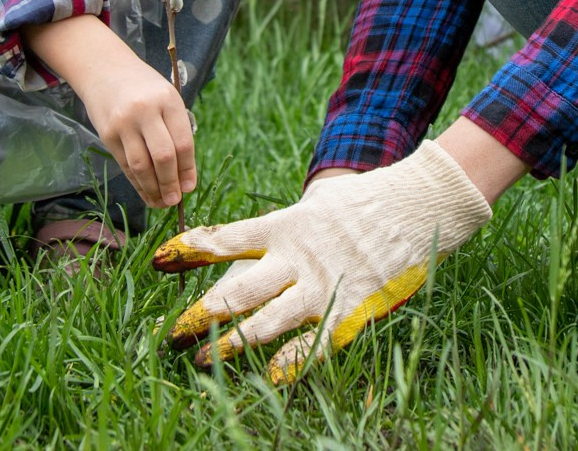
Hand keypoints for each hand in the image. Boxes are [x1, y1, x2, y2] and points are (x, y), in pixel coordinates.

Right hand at [26, 16, 194, 207]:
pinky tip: (146, 193)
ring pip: (141, 165)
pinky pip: (125, 164)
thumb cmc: (144, 87)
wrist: (105, 69)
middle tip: (175, 200)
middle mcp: (145, 111)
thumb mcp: (166, 97)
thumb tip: (184, 176)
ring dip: (153, 189)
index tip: (190, 187)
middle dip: (171, 183)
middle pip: (163, 156)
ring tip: (161, 202)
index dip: (187, 169)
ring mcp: (124, 123)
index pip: (183, 142)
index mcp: (168, 100)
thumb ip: (176, 130)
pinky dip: (137, 182)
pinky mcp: (107, 134)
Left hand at [152, 142, 491, 382]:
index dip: (189, 251)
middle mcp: (297, 257)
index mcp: (285, 226)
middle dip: (199, 314)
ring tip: (200, 358)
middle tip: (170, 333)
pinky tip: (269, 375)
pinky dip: (292, 361)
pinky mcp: (351, 309)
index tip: (158, 260)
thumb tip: (252, 238)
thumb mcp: (318, 203)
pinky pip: (316, 342)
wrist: (418, 203)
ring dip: (230, 343)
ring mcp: (323, 285)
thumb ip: (286, 224)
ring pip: (266, 321)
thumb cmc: (365, 202)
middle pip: (237, 290)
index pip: (226, 239)